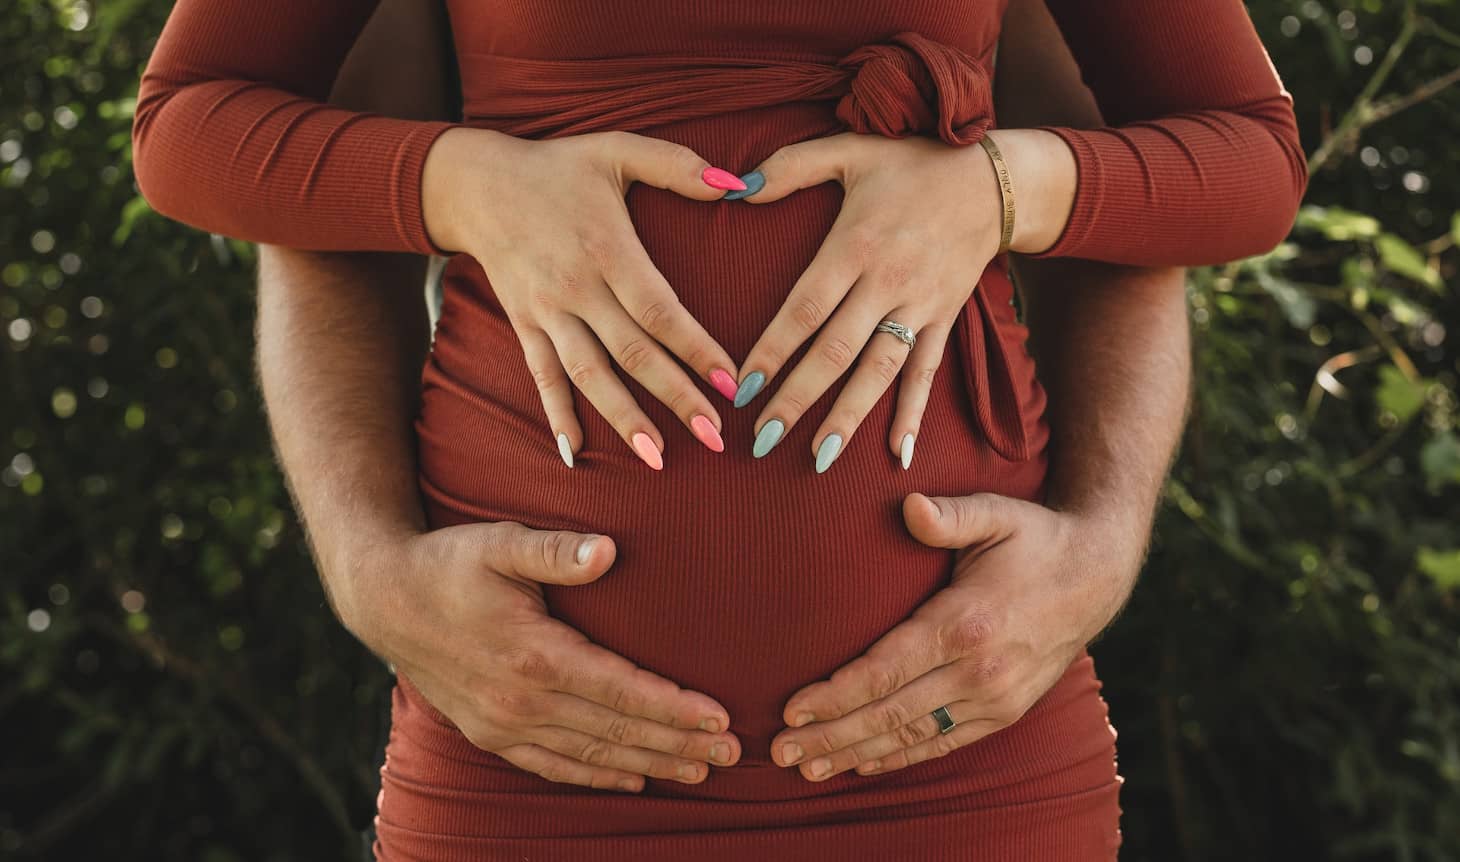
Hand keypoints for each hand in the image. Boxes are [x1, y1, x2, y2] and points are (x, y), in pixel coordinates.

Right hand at [343, 521, 742, 791]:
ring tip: (701, 771)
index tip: (719, 716)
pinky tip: (632, 779)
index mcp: (533, 654)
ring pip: (591, 754)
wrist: (384, 599)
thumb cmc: (450, 563)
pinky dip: (595, 775)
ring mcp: (503, 723)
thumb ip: (555, 550)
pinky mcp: (490, 732)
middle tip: (733, 752)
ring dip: (649, 763)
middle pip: (616, 729)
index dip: (673, 707)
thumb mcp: (500, 543)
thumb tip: (609, 550)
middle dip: (678, 743)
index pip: (620, 689)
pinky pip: (552, 765)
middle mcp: (520, 700)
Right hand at [420, 127, 749, 468]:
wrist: (476, 183)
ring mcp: (546, 312)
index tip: (733, 385)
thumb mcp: (618, 149)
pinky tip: (577, 454)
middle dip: (675, 398)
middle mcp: (576, 287)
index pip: (660, 311)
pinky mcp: (524, 325)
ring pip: (588, 375)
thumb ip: (678, 165)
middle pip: (632, 353)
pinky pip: (542, 377)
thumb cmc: (559, 166)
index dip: (697, 350)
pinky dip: (558, 415)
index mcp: (607, 247)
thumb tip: (738, 185)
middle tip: (714, 438)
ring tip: (658, 459)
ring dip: (623, 420)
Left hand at [729, 132, 1003, 469]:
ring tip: (819, 458)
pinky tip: (896, 452)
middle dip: (798, 398)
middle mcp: (887, 281)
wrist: (994, 179)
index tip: (743, 387)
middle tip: (763, 439)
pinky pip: (926, 372)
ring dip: (849, 417)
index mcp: (856, 244)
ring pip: (880, 371)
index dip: (773, 350)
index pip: (805, 308)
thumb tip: (736, 188)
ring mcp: (920, 305)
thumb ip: (789, 167)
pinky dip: (912, 413)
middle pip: (836, 350)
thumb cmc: (912, 162)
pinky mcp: (944, 319)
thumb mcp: (850, 150)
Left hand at [769, 491, 1142, 780]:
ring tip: (806, 767)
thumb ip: (949, 515)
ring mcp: (995, 697)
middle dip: (831, 735)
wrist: (1099, 575)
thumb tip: (909, 507)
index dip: (837, 695)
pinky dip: (901, 756)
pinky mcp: (1005, 711)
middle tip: (778, 751)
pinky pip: (945, 741)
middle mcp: (979, 670)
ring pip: (913, 735)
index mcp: (966, 622)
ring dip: (856, 753)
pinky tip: (864, 763)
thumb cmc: (1035, 538)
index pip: (887, 669)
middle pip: (890, 713)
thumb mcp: (996, 513)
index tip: (792, 708)